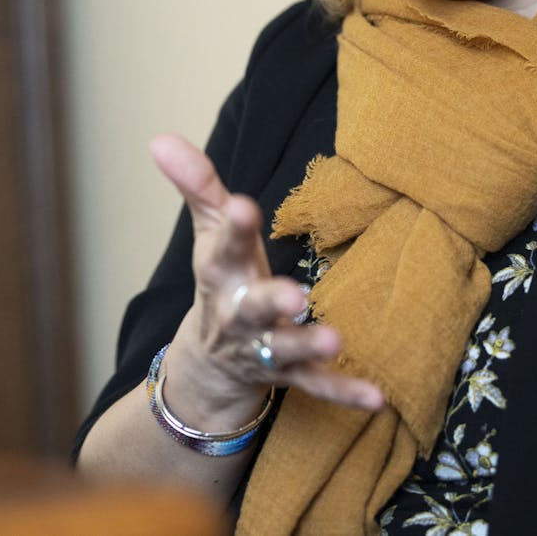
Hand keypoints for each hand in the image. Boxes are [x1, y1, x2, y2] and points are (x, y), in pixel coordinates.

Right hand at [149, 134, 382, 429]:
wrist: (210, 363)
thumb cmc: (223, 282)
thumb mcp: (208, 233)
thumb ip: (197, 185)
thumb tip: (160, 138)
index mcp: (222, 275)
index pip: (223, 247)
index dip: (232, 228)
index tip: (242, 205)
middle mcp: (240, 316)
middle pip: (251, 309)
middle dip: (271, 301)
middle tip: (295, 294)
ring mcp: (264, 349)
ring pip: (284, 350)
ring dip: (308, 346)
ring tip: (336, 340)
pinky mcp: (292, 377)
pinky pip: (318, 388)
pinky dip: (345, 393)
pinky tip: (376, 397)